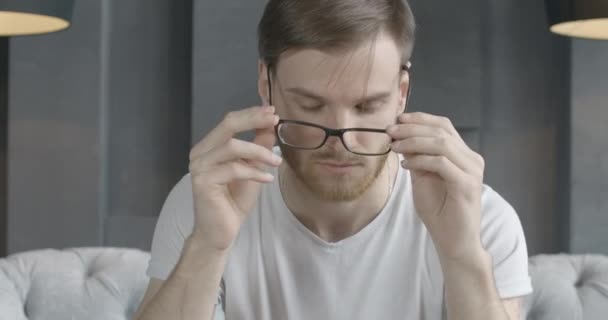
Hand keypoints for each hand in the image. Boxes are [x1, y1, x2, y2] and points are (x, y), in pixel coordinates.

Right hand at [188, 106, 281, 250]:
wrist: (220, 231)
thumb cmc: (234, 201)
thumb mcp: (252, 169)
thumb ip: (258, 147)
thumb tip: (270, 125)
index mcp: (210, 147)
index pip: (230, 122)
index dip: (252, 114)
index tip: (273, 112)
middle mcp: (201, 152)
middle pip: (228, 125)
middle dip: (253, 119)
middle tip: (274, 119)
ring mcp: (199, 166)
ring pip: (232, 146)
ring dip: (258, 151)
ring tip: (276, 162)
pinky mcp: (203, 181)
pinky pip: (233, 169)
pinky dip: (254, 172)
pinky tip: (267, 179)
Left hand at [387, 112, 485, 260]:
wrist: (454, 241)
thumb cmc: (439, 211)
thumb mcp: (423, 178)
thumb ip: (417, 157)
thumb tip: (400, 137)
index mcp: (463, 155)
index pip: (443, 126)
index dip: (420, 119)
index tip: (397, 120)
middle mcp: (472, 159)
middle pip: (442, 130)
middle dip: (412, 128)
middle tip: (390, 131)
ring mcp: (472, 171)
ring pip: (442, 143)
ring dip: (413, 141)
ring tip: (394, 146)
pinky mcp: (467, 184)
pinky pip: (441, 163)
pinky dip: (420, 160)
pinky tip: (406, 164)